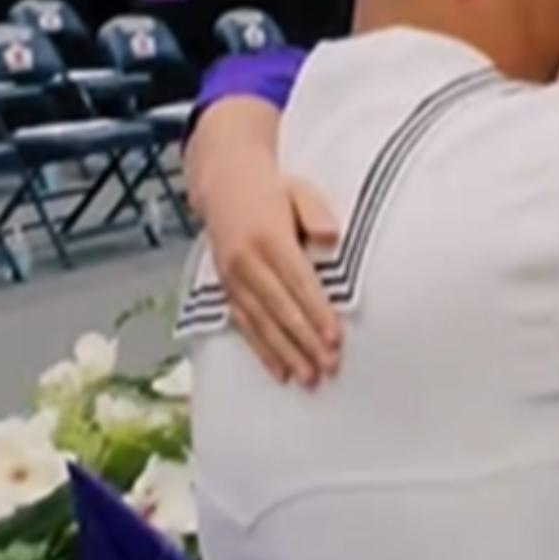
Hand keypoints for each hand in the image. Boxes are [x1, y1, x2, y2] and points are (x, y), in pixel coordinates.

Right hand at [186, 102, 342, 385]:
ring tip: (307, 378)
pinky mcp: (226, 289)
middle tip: (327, 367)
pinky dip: (262, 350)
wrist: (223, 182)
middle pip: (280, 309)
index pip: (298, 281)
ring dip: (285, 354)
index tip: (335, 338)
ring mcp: (233, 278)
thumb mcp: (299, 189)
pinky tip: (280, 370)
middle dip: (305, 341)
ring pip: (261, 323)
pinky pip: (244, 325)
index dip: (317, 312)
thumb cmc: (271, 189)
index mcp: (268, 236)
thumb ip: (316, 213)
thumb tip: (330, 237)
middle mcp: (246, 260)